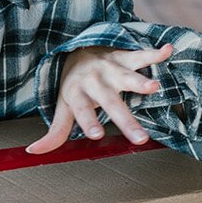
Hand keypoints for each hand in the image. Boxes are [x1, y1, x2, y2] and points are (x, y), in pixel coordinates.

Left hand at [27, 44, 172, 153]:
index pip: (82, 111)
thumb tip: (34, 152)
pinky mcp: (125, 58)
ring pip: (126, 76)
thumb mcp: (63, 107)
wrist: (78, 51)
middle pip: (110, 102)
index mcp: (77, 94)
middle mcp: (94, 81)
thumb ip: (55, 132)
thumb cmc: (74, 87)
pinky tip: (168, 50)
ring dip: (140, 81)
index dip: (88, 122)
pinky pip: (140, 55)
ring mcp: (110, 68)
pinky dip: (154, 53)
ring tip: (153, 87)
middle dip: (125, 119)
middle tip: (139, 138)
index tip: (96, 135)